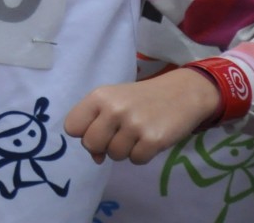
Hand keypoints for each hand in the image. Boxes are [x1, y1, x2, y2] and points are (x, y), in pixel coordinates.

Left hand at [66, 68, 219, 163]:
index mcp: (99, 96)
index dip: (83, 133)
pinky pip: (136, 160)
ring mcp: (134, 124)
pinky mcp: (153, 139)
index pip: (72, 127)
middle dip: (103, 146)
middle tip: (119, 135)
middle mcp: (114, 109)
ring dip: (124, 150)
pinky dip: (142, 155)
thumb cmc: (140, 99)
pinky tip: (149, 140)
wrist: (181, 93)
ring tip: (137, 135)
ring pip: (114, 155)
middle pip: (91, 144)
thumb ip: (96, 125)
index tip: (97, 130)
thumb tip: (95, 158)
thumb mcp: (113, 103)